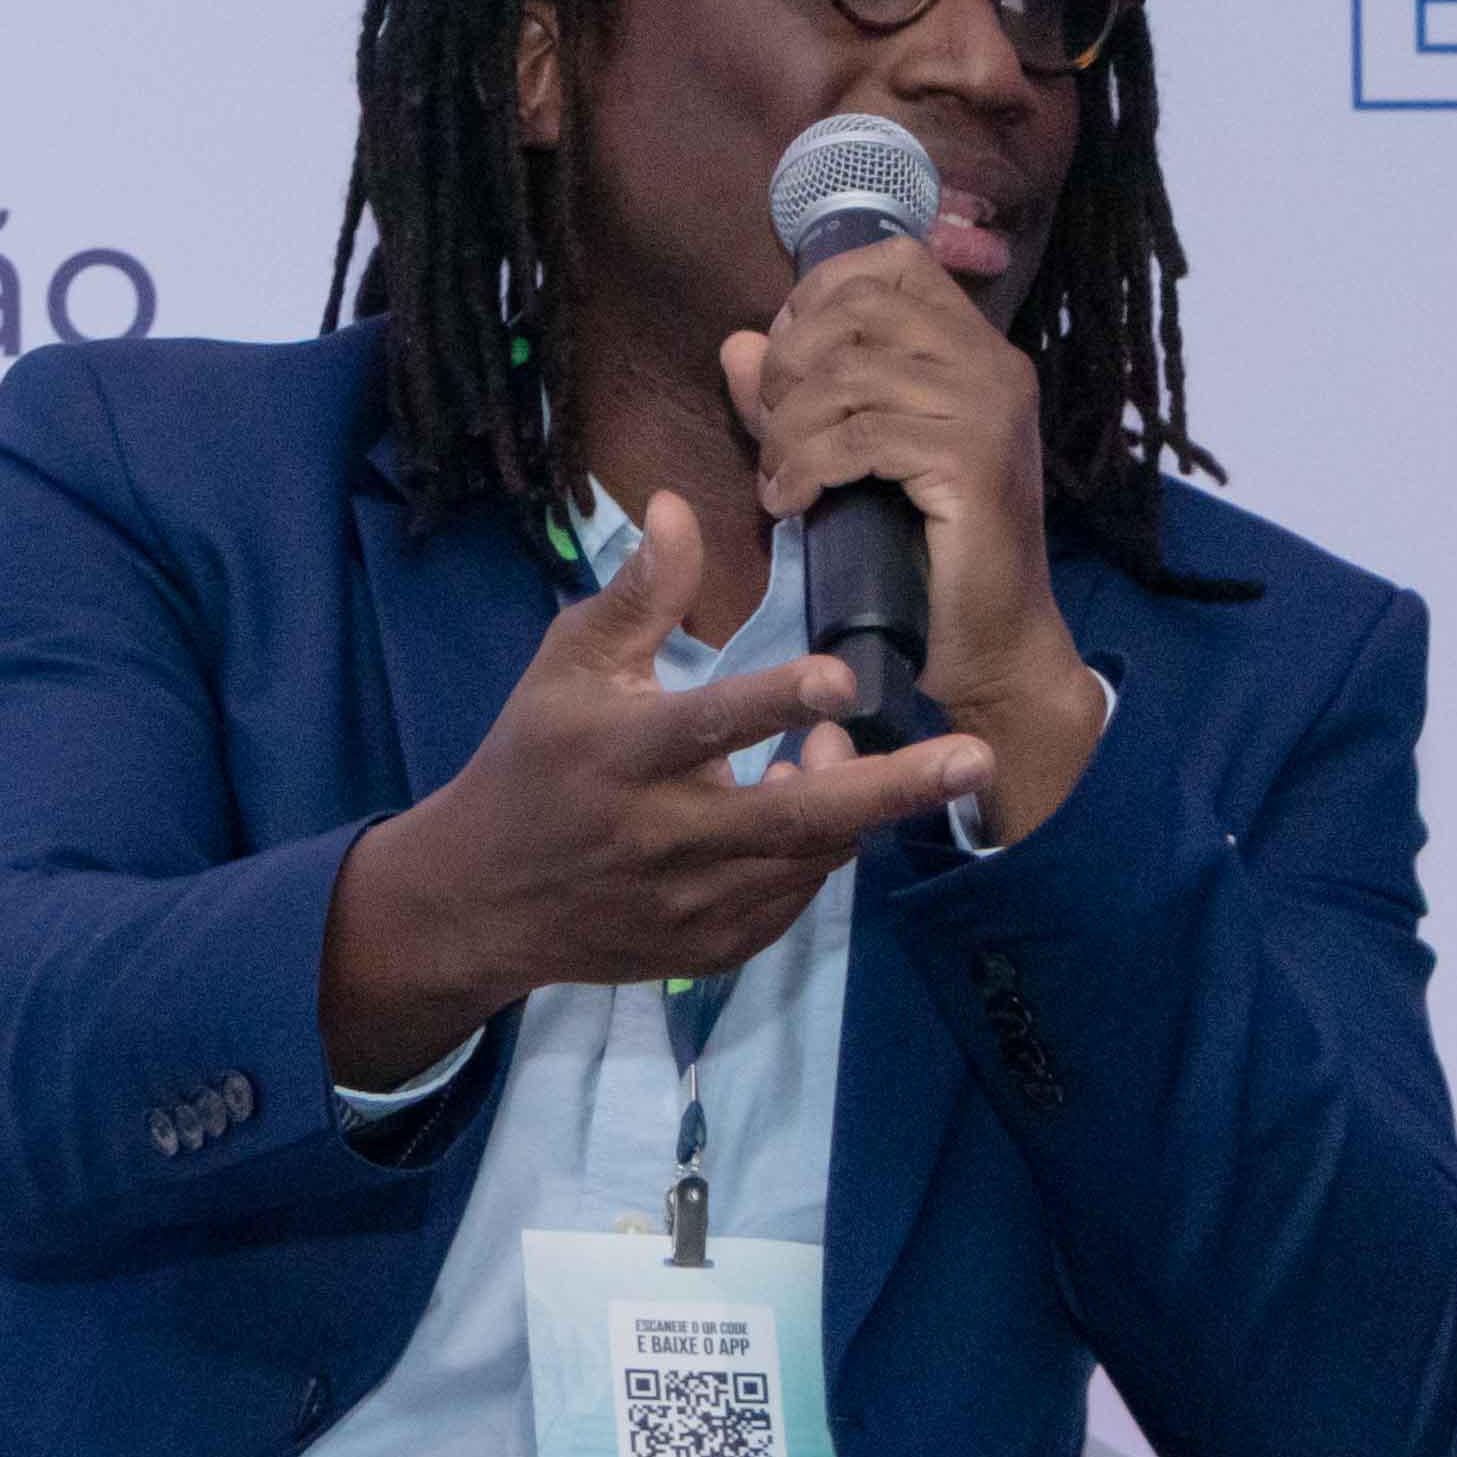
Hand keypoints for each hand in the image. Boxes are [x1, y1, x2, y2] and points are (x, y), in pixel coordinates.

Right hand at [318, 489, 994, 1084]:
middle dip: (890, 788)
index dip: (776, 704)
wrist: (480, 901)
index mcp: (621, 755)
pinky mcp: (708, 948)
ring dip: (855, 807)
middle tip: (976, 758)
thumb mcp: (566, 667)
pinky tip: (817, 814)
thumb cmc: (533, 760)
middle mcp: (661, 836)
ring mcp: (689, 902)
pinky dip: (820, 855)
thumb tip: (679, 507)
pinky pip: (793, 900)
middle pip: (792, 819)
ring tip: (856, 752)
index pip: (708, 727)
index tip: (843, 680)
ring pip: (808, 860)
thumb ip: (636, 595)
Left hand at [720, 236, 1109, 839]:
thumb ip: (794, 399)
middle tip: (772, 430)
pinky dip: (805, 467)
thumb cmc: (921, 557)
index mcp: (974, 350)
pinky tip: (789, 504)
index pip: (892, 263)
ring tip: (777, 481)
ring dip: (788, 429)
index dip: (817, 297)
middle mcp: (992, 365)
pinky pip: (859, 437)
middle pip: (860, 306)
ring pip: (849, 375)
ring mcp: (988, 409)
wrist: (988, 647)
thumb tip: (735, 342)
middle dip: (790, 362)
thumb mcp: (846, 461)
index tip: (782, 367)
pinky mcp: (971, 461)